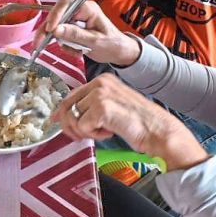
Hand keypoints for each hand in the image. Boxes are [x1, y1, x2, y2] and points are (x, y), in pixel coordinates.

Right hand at [44, 0, 140, 66]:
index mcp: (87, 8)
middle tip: (39, 42)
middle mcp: (79, 11)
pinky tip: (76, 52)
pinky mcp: (72, 28)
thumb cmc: (112, 44)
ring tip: (71, 51)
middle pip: (56, 15)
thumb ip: (75, 35)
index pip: (65, 5)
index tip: (49, 30)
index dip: (54, 16)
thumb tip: (55, 30)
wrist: (119, 52)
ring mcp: (75, 19)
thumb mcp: (94, 41)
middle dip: (48, 30)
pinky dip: (64, 45)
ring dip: (58, 40)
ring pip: (55, 26)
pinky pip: (60, 35)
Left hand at [54, 74, 208, 169]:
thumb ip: (92, 106)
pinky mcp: (101, 108)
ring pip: (74, 118)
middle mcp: (100, 83)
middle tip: (80, 136)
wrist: (157, 130)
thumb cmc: (139, 122)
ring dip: (86, 131)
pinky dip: (94, 135)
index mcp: (103, 80)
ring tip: (104, 131)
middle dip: (70, 125)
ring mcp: (100, 94)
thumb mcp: (113, 106)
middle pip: (68, 105)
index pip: (72, 95)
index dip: (63, 111)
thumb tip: (67, 115)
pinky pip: (83, 127)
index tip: (57, 121)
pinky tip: (109, 132)